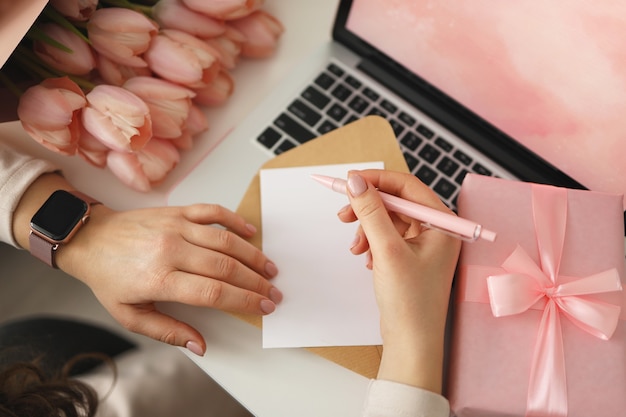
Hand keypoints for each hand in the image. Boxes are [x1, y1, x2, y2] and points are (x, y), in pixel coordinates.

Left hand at [56, 203, 281, 355]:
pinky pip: (213, 212)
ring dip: (253, 256)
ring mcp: (176, 226)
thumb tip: (200, 345)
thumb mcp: (131, 315)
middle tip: (273, 293)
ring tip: (270, 269)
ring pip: (225, 241)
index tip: (263, 307)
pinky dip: (235, 221)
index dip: (244, 301)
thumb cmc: (110, 278)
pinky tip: (250, 232)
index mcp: (159, 278)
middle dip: (256, 282)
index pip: (213, 292)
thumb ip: (168, 331)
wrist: (92, 238)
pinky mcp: (177, 211)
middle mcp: (170, 249)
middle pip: (226, 267)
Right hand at [337, 169, 459, 392]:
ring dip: (367, 229)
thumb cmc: (410, 301)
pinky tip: (367, 260)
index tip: (349, 181)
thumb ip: (371, 211)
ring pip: (387, 221)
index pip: (406, 187)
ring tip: (357, 249)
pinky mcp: (410, 258)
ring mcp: (423, 245)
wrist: (411, 343)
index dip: (376, 180)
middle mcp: (436, 231)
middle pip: (395, 202)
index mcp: (442, 224)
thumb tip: (356, 181)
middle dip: (367, 209)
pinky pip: (386, 238)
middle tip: (343, 215)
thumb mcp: (387, 250)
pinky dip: (372, 244)